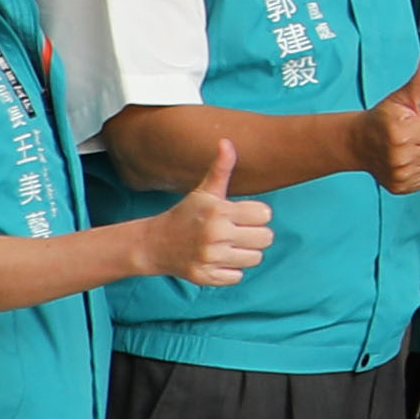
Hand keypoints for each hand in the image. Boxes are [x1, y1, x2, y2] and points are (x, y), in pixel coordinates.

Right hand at [147, 138, 270, 286]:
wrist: (153, 244)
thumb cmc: (185, 214)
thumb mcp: (203, 191)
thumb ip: (220, 169)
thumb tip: (227, 141)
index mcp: (219, 211)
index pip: (265, 214)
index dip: (256, 215)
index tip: (241, 215)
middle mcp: (215, 235)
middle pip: (266, 238)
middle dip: (254, 235)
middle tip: (235, 232)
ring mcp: (210, 258)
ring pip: (255, 259)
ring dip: (245, 253)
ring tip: (227, 246)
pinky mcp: (206, 277)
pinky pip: (238, 276)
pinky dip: (230, 271)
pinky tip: (216, 260)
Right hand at [366, 57, 419, 195]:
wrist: (357, 143)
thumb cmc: (383, 118)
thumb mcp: (400, 98)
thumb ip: (419, 81)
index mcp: (402, 132)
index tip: (416, 122)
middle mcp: (400, 155)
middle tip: (415, 134)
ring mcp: (400, 174)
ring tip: (412, 146)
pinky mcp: (400, 187)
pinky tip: (409, 159)